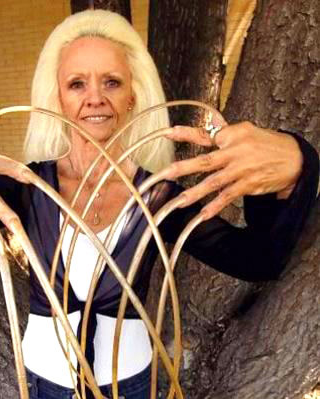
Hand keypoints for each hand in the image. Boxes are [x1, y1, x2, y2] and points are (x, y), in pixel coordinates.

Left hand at [164, 121, 302, 218]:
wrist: (294, 158)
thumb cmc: (266, 144)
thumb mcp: (246, 131)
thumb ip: (224, 131)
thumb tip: (209, 123)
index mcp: (231, 136)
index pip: (204, 134)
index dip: (186, 133)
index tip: (168, 133)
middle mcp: (235, 152)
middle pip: (205, 160)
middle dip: (183, 168)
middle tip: (165, 174)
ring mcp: (241, 170)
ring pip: (214, 182)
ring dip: (195, 192)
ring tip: (179, 201)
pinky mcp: (248, 184)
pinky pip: (228, 197)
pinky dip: (215, 206)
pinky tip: (203, 215)